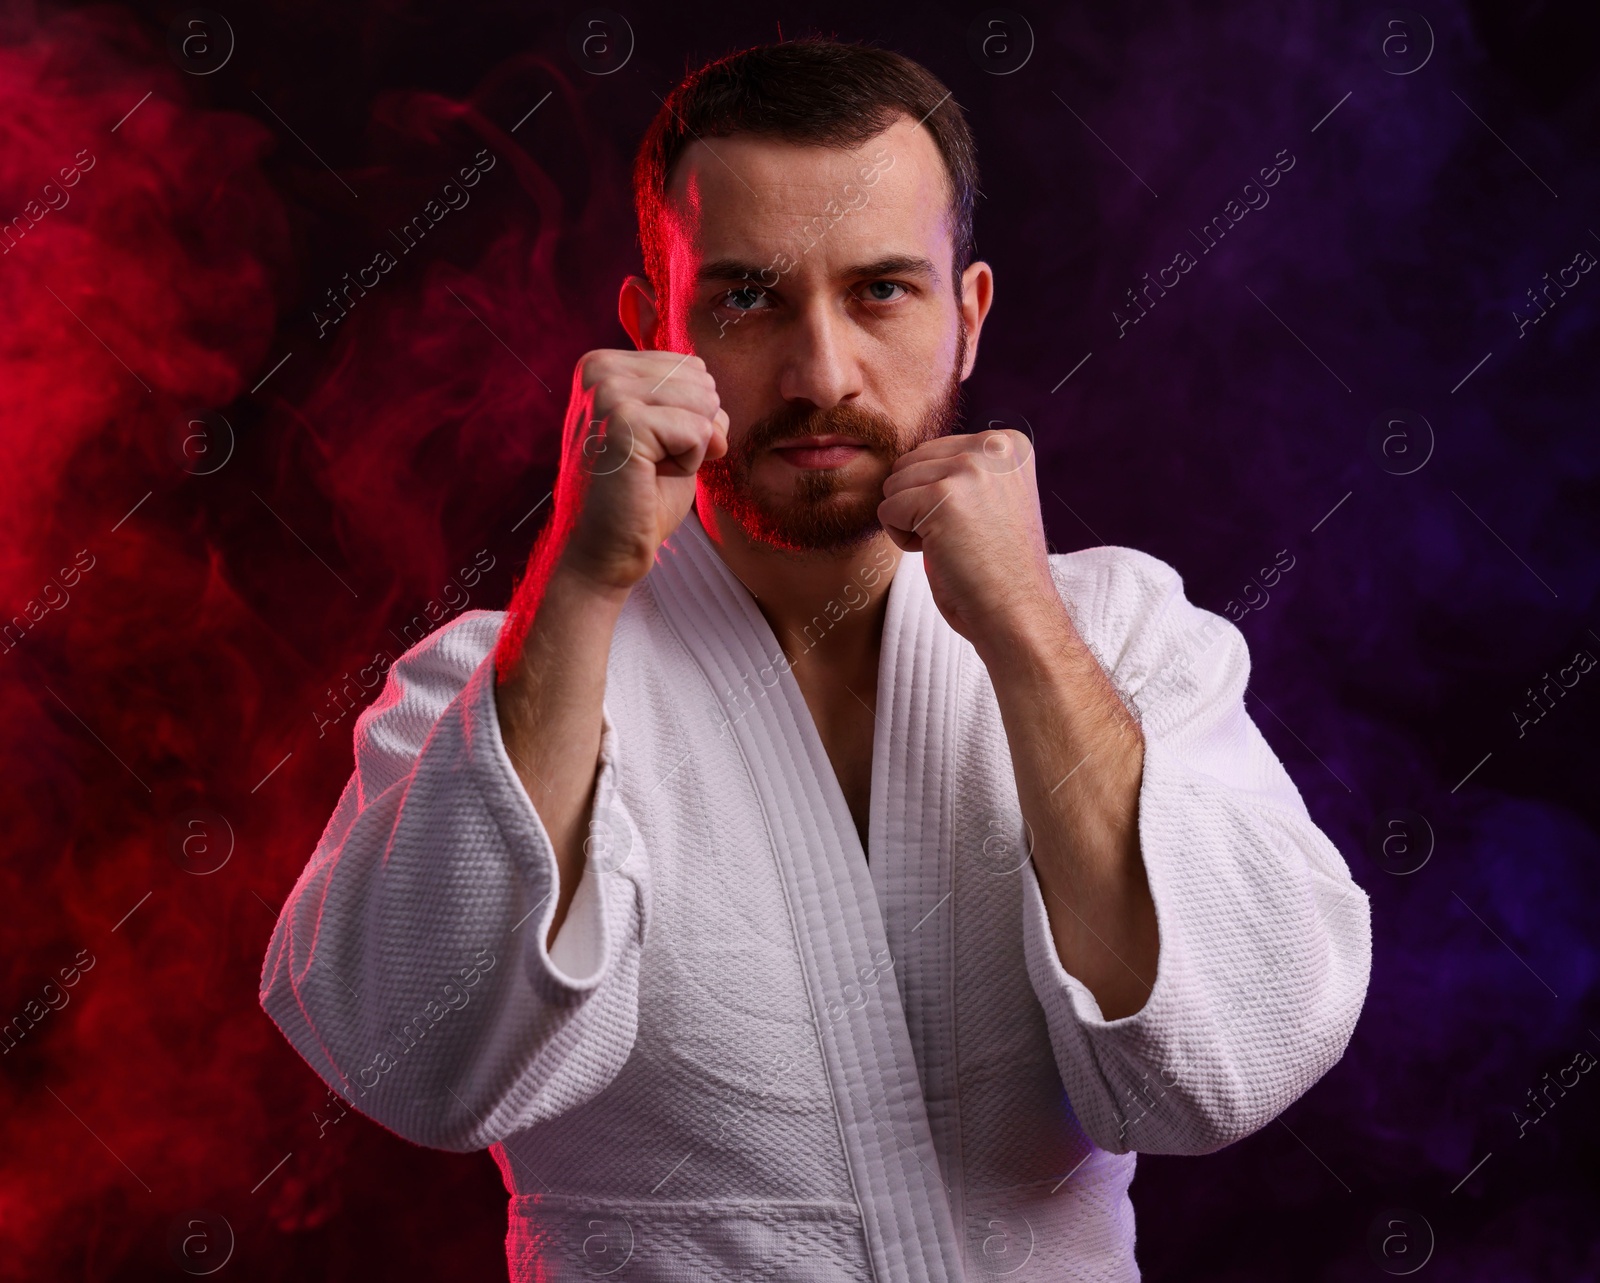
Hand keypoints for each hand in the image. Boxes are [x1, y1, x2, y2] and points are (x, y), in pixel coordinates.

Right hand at [553, 349, 728, 591]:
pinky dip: (689, 464)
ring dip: (692, 448)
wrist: (602, 551)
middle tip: (651, 464)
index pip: (692, 367)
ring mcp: (607, 392)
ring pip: (704, 402)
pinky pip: (698, 431)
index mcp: (605, 364)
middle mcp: (600, 369)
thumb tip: (719, 401)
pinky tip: (650, 479)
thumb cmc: (637, 497)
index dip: (690, 417)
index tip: (650, 448)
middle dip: (695, 430)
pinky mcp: (623, 421)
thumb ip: (691, 401)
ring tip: (650, 471)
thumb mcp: (667, 433)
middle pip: (701, 381)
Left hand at [877, 429, 1057, 651]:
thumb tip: (904, 461)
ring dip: (911, 523)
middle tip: (961, 539)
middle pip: (909, 463)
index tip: (975, 525)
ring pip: (894, 485)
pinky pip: (887, 510)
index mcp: (1007, 444)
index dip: (939, 496)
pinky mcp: (942, 496)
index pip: (933, 452)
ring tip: (953, 546)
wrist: (1018, 613)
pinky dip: (902, 540)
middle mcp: (993, 447)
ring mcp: (969, 468)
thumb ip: (962, 471)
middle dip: (920, 505)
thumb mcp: (991, 499)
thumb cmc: (998, 568)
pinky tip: (940, 555)